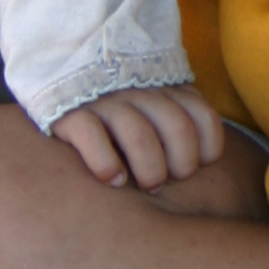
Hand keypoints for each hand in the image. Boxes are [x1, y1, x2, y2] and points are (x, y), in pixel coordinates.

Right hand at [50, 85, 225, 191]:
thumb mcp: (157, 108)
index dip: (208, 147)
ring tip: (147, 187)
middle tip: (167, 182)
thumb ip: (182, 124)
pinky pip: (92, 137)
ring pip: (139, 135)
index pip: (204, 116)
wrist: (61, 81)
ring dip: (150, 169)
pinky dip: (106, 165)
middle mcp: (140, 91)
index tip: (198, 167)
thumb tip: (207, 161)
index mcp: (167, 89)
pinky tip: (112, 180)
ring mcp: (106, 101)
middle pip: (178, 127)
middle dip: (180, 164)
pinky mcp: (72, 114)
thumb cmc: (121, 113)